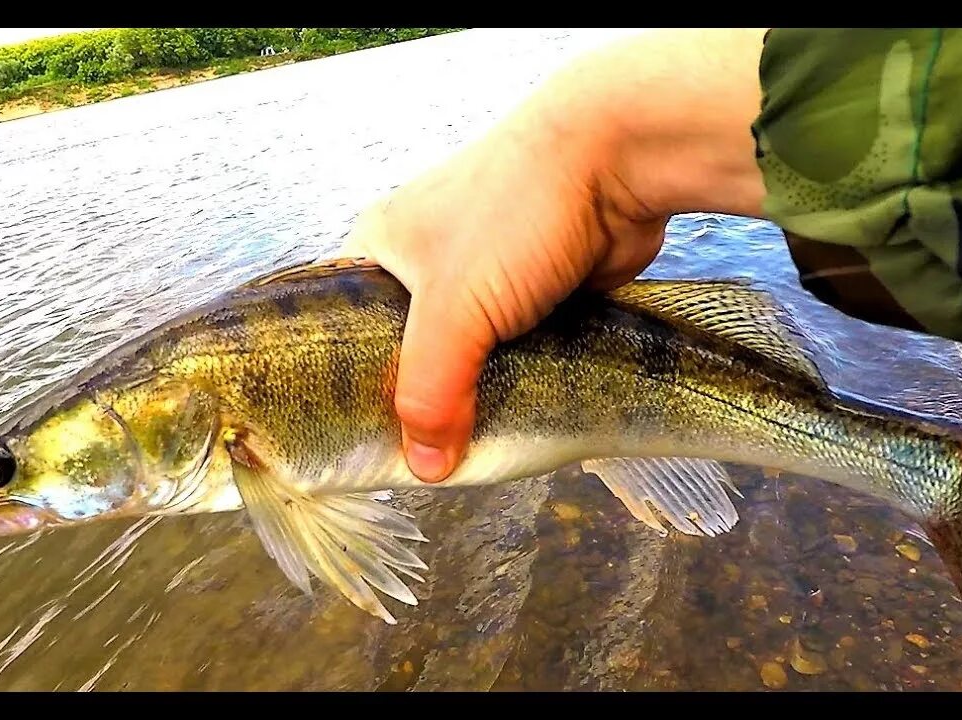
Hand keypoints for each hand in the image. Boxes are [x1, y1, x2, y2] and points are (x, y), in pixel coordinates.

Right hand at [338, 28, 768, 481]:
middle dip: (419, 402)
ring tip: (466, 451)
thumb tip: (424, 469)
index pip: (341, 332)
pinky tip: (514, 418)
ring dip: (472, 396)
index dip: (348, 389)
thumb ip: (430, 391)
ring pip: (465, 359)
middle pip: (408, 354)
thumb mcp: (455, 309)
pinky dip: (515, 382)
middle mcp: (424, 261)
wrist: (620, 160)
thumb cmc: (517, 213)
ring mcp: (483, 277)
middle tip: (420, 460)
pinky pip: (512, 354)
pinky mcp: (533, 293)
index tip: (356, 443)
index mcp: (381, 248)